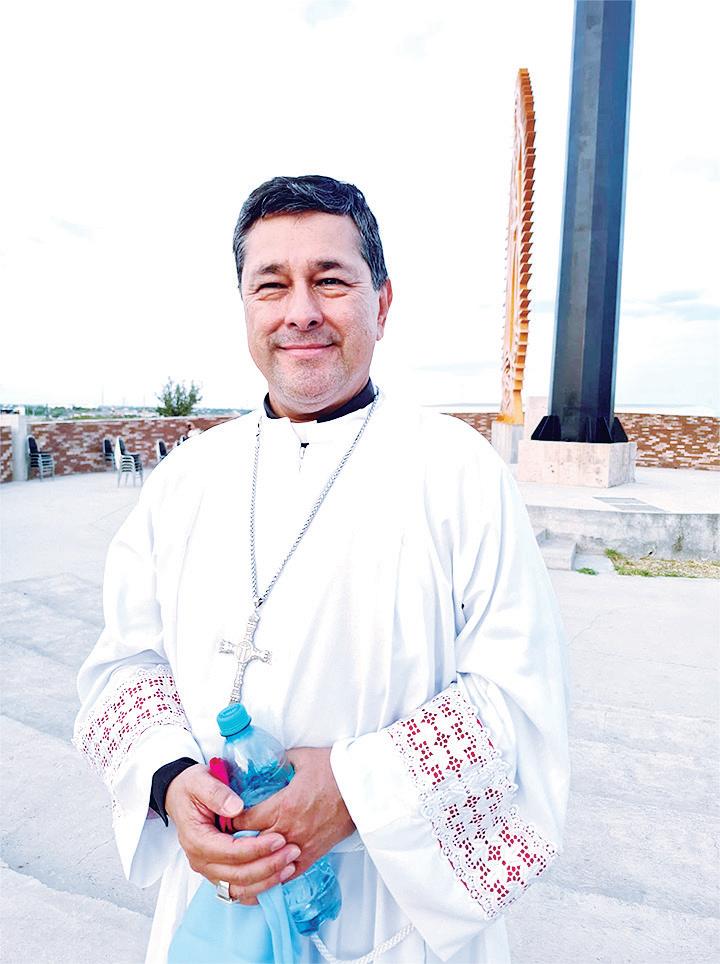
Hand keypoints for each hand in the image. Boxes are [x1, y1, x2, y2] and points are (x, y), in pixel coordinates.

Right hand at [165, 763, 300, 904]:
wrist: (180, 795)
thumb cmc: (191, 787)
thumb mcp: (200, 781)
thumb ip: (217, 793)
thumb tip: (237, 808)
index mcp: (197, 840)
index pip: (231, 852)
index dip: (257, 848)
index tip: (280, 838)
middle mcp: (200, 860)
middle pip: (238, 875)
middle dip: (268, 866)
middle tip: (293, 851)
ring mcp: (209, 870)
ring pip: (240, 888)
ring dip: (267, 880)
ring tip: (291, 866)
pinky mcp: (217, 873)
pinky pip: (239, 890)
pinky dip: (259, 888)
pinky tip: (278, 877)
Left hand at [232, 748, 354, 875]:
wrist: (363, 788)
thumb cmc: (335, 770)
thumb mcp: (300, 758)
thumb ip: (279, 761)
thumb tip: (265, 760)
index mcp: (282, 805)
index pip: (243, 822)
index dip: (229, 820)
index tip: (223, 818)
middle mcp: (288, 829)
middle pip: (249, 844)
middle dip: (235, 841)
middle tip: (225, 837)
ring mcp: (301, 845)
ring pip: (266, 862)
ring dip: (253, 858)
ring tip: (240, 855)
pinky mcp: (313, 855)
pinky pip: (288, 872)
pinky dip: (274, 872)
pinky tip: (264, 869)